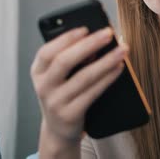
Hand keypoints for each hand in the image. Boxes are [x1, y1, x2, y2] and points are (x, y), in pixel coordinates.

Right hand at [31, 27, 127, 145]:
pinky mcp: (71, 115)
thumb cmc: (63, 94)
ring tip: (122, 50)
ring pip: (84, 77)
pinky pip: (93, 92)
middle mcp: (43, 86)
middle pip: (64, 61)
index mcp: (38, 71)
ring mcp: (56, 102)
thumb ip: (71, 58)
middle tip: (108, 34)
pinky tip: (118, 68)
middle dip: (89, 44)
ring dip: (106, 60)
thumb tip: (97, 39)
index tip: (86, 28)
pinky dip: (108, 78)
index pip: (47, 51)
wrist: (59, 130)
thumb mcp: (58, 77)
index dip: (66, 38)